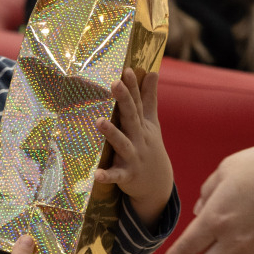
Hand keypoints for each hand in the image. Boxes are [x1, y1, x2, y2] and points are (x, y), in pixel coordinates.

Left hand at [94, 70, 172, 227]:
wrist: (157, 183)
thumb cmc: (149, 147)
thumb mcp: (152, 123)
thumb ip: (150, 98)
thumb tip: (153, 72)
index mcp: (143, 124)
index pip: (138, 102)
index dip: (132, 86)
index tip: (126, 70)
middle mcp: (139, 138)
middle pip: (132, 117)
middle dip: (124, 100)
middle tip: (115, 83)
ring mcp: (133, 156)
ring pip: (122, 143)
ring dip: (112, 133)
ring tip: (100, 121)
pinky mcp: (127, 175)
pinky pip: (116, 175)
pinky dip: (107, 175)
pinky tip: (96, 174)